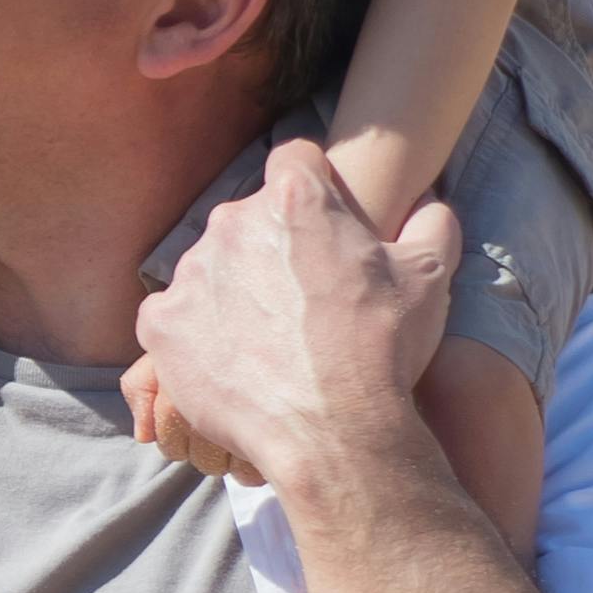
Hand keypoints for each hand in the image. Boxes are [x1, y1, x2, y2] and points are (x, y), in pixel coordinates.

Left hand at [129, 144, 458, 494]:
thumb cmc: (382, 350)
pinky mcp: (161, 324)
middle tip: (301, 298)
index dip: (314, 186)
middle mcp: (233, 222)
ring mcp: (191, 273)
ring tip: (267, 341)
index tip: (323, 224)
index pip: (296, 160)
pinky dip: (194, 334)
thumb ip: (432, 225)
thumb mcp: (430, 278)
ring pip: (210, 267)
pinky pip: (172, 316)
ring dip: (233, 291)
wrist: (332, 432)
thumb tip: (431, 206)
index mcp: (295, 199)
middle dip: (272, 246)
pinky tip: (229, 362)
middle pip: (249, 217)